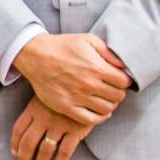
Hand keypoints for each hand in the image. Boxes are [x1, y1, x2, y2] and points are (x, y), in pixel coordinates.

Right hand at [12, 33, 130, 124]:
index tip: (118, 78)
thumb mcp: (87, 39)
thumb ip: (109, 52)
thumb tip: (125, 65)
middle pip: (117, 97)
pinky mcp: (67, 107)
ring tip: (104, 97)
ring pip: (107, 109)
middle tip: (111, 88)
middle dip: (118, 92)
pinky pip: (91, 120)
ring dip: (110, 104)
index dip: (124, 80)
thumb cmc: (62, 46)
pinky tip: (98, 111)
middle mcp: (89, 84)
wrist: (35, 55)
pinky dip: (99, 118)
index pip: (124, 82)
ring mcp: (77, 97)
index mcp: (96, 67)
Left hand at [12, 98, 91, 159]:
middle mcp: (44, 117)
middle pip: (29, 142)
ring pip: (46, 149)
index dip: (15, 143)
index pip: (19, 129)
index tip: (15, 153)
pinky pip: (65, 151)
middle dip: (25, 157)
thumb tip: (24, 129)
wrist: (87, 87)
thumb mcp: (45, 95)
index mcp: (34, 108)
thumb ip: (35, 109)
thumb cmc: (63, 92)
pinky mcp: (76, 130)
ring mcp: (60, 124)